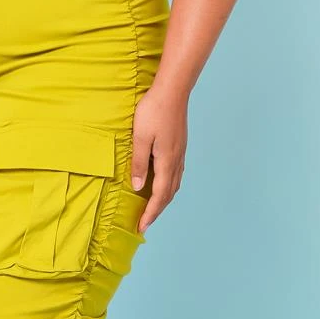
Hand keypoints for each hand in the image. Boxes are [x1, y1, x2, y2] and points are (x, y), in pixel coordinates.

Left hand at [129, 81, 187, 232]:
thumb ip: (139, 163)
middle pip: (169, 193)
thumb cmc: (153, 111)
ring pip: (174, 184)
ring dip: (164, 199)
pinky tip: (163, 184)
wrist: (172, 91)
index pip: (159, 195)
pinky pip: (176, 174)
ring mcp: (180, 153)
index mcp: (167, 161)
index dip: (151, 213)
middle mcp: (176, 161)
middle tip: (145, 224)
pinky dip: (169, 186)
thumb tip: (139, 187)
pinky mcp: (179, 146)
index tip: (142, 227)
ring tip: (153, 209)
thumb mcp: (140, 138)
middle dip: (157, 210)